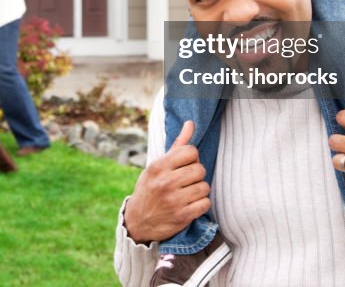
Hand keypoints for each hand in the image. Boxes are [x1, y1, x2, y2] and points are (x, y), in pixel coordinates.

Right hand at [123, 121, 210, 243]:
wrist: (138, 221)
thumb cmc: (150, 188)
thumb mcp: (158, 166)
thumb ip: (177, 145)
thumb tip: (191, 123)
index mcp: (159, 166)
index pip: (190, 151)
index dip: (192, 157)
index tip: (185, 164)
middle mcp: (165, 182)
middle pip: (200, 169)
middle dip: (197, 174)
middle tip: (187, 180)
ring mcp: (174, 200)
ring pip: (204, 187)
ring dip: (200, 190)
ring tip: (188, 193)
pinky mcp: (181, 216)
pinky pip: (205, 204)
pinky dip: (201, 204)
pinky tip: (191, 204)